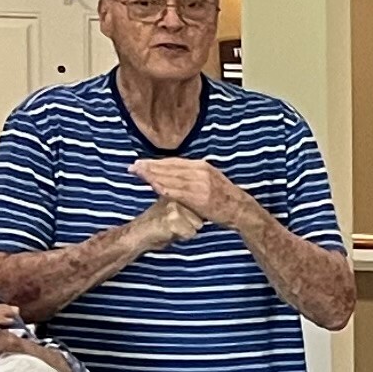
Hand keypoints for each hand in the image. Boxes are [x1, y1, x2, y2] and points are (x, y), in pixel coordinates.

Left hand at [129, 159, 247, 235]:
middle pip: (169, 167)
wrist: (239, 208)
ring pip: (171, 178)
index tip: (141, 163)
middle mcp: (200, 172)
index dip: (155, 162)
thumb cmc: (223, 196)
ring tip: (138, 174)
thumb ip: (193, 175)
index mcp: (201, 166)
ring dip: (153, 175)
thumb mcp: (210, 178)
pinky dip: (164, 188)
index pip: (173, 162)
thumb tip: (176, 174)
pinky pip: (178, 192)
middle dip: (150, 167)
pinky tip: (153, 186)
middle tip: (133, 167)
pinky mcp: (199, 198)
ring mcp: (200, 185)